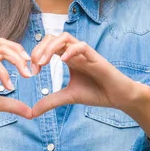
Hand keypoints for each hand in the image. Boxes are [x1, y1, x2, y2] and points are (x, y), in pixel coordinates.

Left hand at [30, 33, 148, 117]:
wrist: (117, 97)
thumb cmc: (96, 92)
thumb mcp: (68, 97)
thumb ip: (51, 101)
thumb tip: (31, 113)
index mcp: (67, 57)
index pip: (47, 46)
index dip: (36, 55)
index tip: (32, 72)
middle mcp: (75, 52)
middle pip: (52, 37)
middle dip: (39, 49)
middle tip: (35, 66)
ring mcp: (85, 53)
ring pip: (65, 37)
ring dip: (51, 47)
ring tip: (43, 62)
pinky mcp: (95, 57)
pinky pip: (82, 46)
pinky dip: (71, 50)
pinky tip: (62, 61)